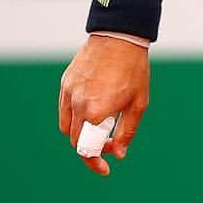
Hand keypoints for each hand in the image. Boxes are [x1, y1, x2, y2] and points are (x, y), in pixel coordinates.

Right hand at [59, 36, 149, 175]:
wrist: (121, 35)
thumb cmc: (133, 69)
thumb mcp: (138, 102)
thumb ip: (127, 131)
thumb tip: (118, 154)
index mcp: (95, 112)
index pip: (86, 150)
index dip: (96, 162)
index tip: (105, 168)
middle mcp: (77, 105)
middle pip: (76, 141)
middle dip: (91, 147)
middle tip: (109, 144)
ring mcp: (68, 93)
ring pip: (67, 126)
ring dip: (81, 133)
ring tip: (101, 125)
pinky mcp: (65, 82)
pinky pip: (64, 108)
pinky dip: (74, 116)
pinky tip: (90, 111)